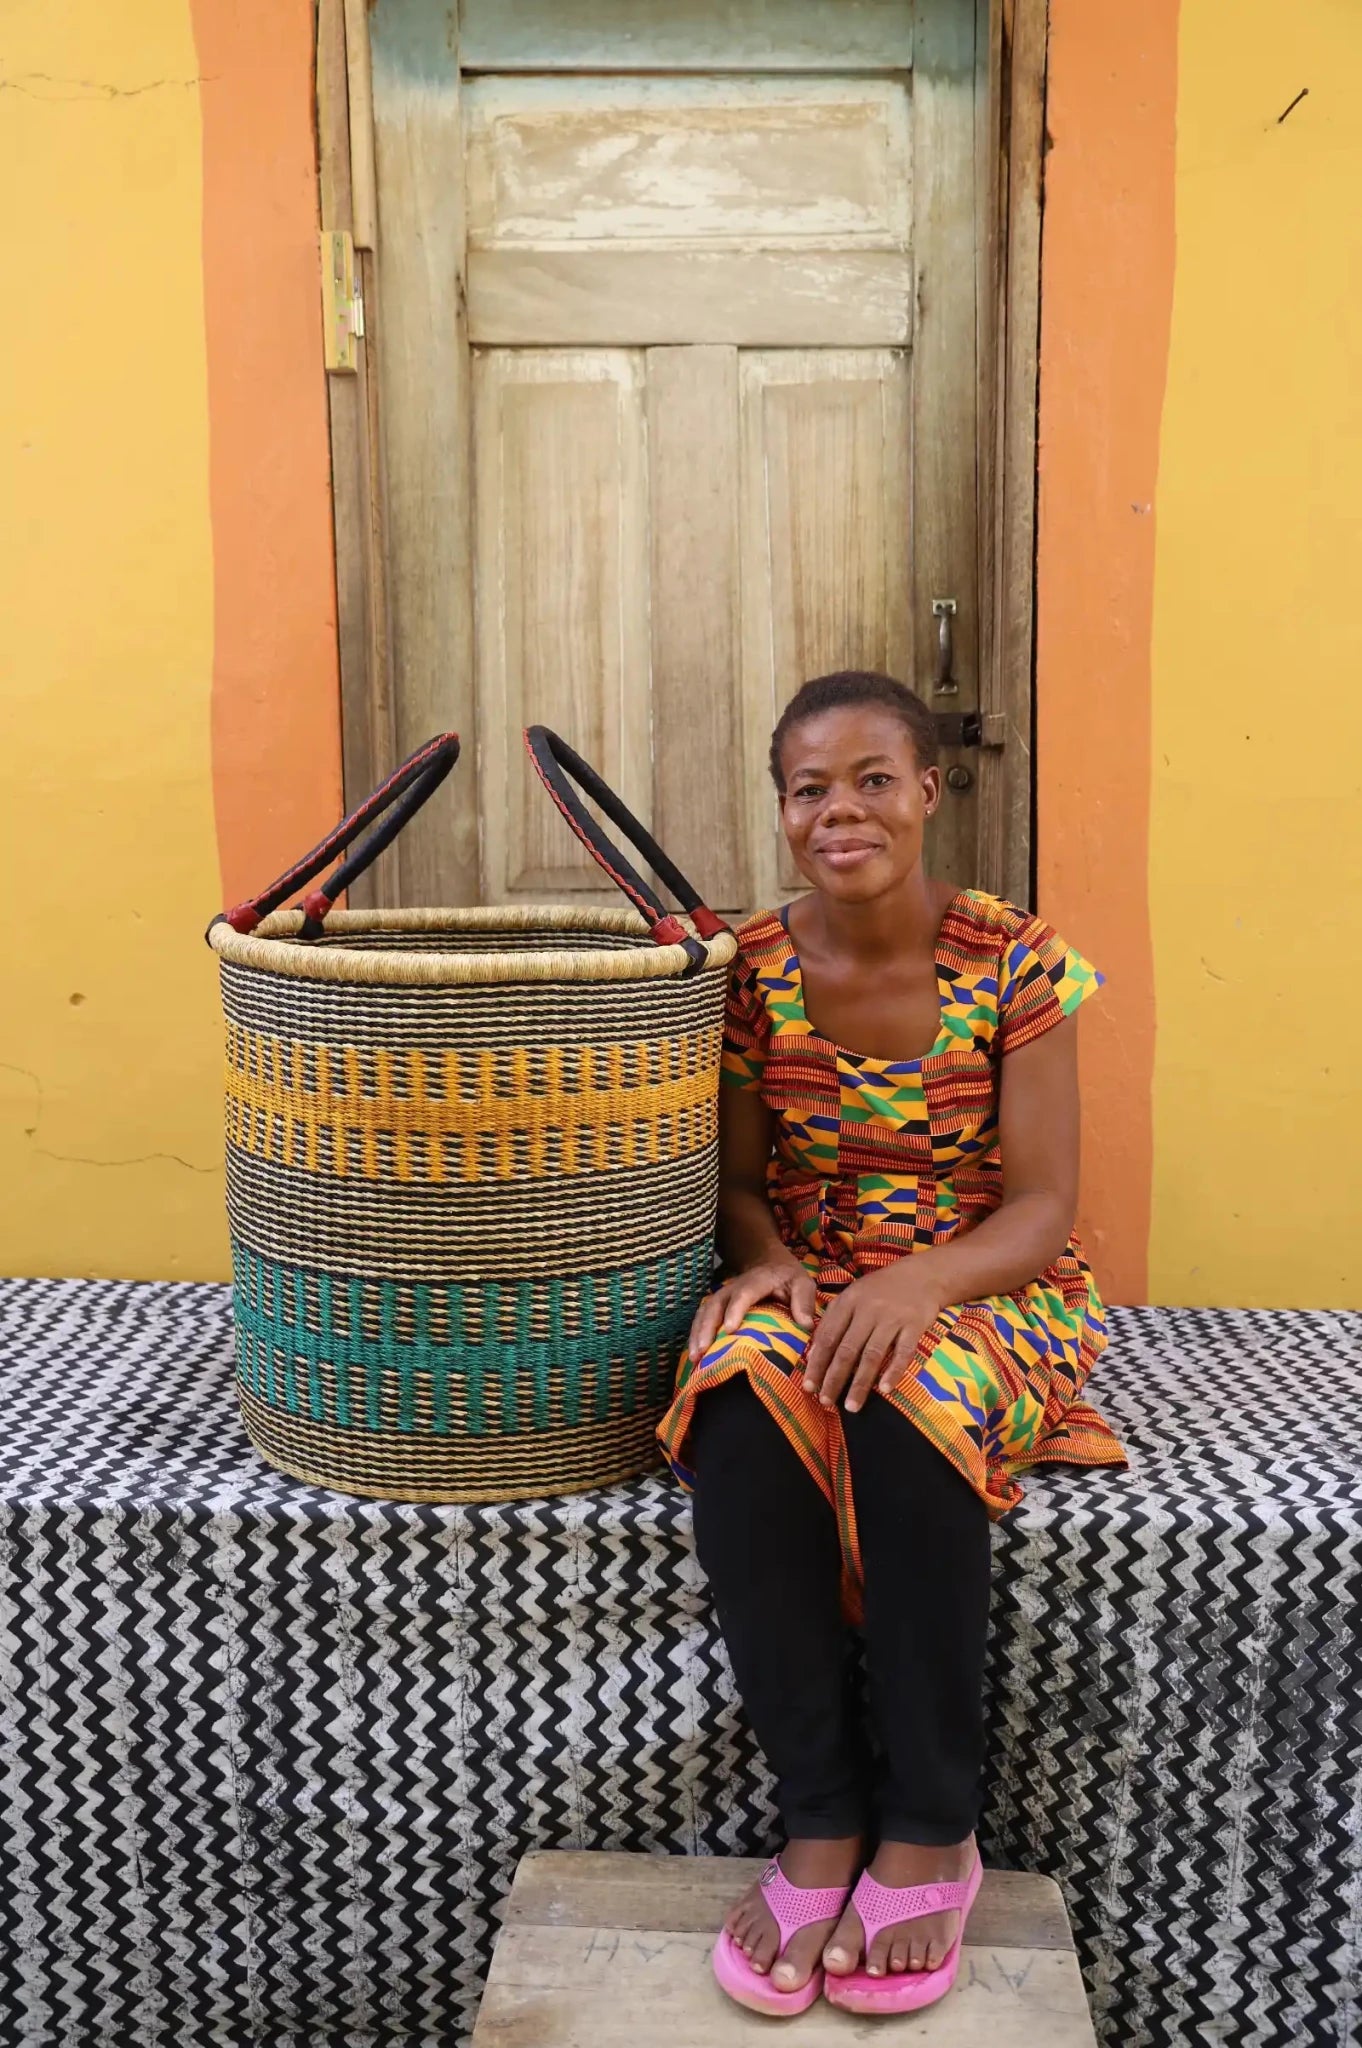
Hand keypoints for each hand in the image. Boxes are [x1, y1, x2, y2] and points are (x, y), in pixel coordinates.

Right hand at [687, 1253, 817, 1364]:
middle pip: (716, 1305)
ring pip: (704, 1312)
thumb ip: (804, 1301)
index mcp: (756, 1281)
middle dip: (707, 1328)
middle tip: (703, 1351)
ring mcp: (722, 1296)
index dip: (735, 1310)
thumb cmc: (788, 1277)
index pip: (743, 1294)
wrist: (770, 1262)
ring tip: (694, 1358)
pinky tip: (694, 1354)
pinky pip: (702, 1318)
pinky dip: (695, 1335)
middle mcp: (733, 1287)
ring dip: (697, 1334)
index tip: (730, 1330)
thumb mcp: (802, 1283)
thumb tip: (806, 1325)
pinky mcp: (717, 1305)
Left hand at [801, 1261, 947, 1413]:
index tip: (808, 1387)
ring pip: (872, 1355)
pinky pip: (903, 1352)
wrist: (922, 1275)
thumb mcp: (853, 1295)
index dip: (817, 1363)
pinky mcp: (914, 1325)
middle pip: (847, 1350)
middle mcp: (868, 1310)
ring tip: (851, 1406)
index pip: (827, 1337)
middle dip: (834, 1379)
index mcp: (848, 1302)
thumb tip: (814, 1354)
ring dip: (860, 1383)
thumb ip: (833, 1320)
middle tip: (825, 1402)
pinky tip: (884, 1390)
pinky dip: (893, 1371)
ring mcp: (892, 1318)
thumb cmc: (881, 1289)